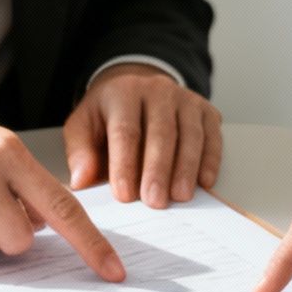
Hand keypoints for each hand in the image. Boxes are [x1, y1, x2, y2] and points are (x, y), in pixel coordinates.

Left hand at [63, 64, 222, 206]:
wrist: (136, 91)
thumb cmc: (108, 116)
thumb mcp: (83, 126)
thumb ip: (80, 152)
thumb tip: (81, 180)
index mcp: (123, 92)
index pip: (125, 131)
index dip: (125, 164)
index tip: (124, 195)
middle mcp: (157, 90)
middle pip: (161, 132)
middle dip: (158, 170)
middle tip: (154, 201)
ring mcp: (185, 99)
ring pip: (189, 134)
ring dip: (186, 168)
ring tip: (180, 196)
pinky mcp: (205, 110)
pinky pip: (211, 136)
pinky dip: (210, 160)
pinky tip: (204, 182)